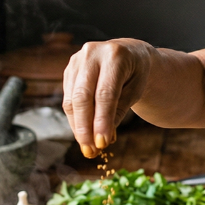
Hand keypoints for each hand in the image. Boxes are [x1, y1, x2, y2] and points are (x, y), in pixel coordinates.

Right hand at [62, 39, 153, 157]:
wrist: (128, 53)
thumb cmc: (136, 73)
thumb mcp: (136, 90)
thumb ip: (120, 109)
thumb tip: (103, 138)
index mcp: (115, 55)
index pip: (105, 93)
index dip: (102, 120)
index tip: (102, 143)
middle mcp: (92, 54)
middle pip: (82, 96)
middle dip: (85, 127)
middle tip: (90, 151)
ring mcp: (77, 60)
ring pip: (72, 100)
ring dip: (78, 127)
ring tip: (88, 147)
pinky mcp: (69, 70)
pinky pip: (68, 99)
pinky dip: (75, 119)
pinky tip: (84, 134)